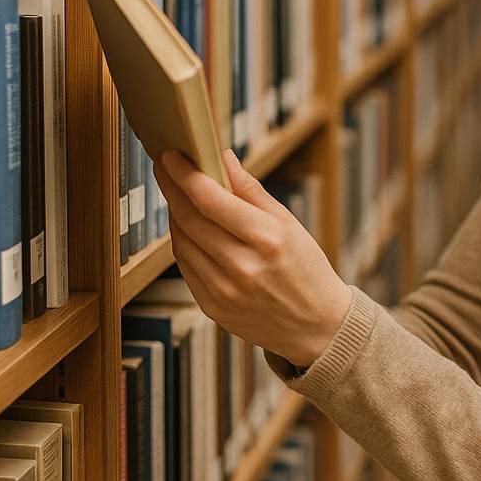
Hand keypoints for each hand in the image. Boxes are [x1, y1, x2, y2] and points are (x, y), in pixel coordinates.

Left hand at [154, 148, 353, 368]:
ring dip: (175, 214)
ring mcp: (224, 290)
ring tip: (178, 194)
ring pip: (182, 243)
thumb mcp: (288, 223)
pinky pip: (186, 266)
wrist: (315, 325)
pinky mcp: (212, 307)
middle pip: (190, 219)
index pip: (211, 200)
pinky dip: (183, 242)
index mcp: (267, 239)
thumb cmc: (306, 267)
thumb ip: (251, 191)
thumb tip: (222, 159)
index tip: (171, 154)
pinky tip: (188, 228)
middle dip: (172, 188)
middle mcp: (242, 266)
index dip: (185, 175)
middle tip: (164, 166)